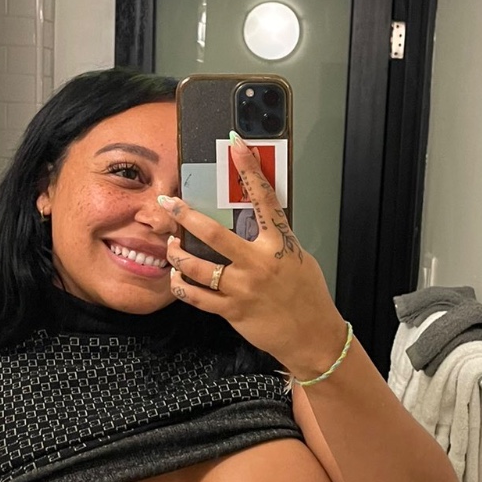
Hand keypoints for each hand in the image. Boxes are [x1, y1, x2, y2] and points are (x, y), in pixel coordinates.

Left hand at [159, 135, 348, 379]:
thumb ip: (275, 240)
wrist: (312, 336)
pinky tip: (177, 277)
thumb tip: (255, 223)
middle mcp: (259, 263)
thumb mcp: (298, 258)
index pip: (264, 198)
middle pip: (213, 234)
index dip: (249, 169)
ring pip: (197, 267)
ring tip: (170, 246)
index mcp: (279, 244)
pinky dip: (181, 285)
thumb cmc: (308, 296)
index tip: (236, 145)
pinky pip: (196, 296)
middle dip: (185, 215)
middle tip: (168, 203)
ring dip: (177, 254)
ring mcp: (243, 288)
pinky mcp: (232, 310)